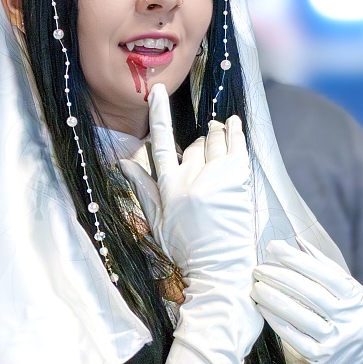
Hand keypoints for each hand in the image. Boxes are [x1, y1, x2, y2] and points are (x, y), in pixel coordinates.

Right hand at [145, 82, 256, 295]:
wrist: (219, 271)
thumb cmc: (186, 251)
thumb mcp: (157, 222)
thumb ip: (142, 188)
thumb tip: (123, 163)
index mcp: (169, 188)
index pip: (159, 142)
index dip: (158, 114)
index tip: (157, 92)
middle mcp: (192, 179)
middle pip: (193, 145)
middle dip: (198, 141)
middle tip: (205, 142)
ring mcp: (217, 179)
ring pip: (215, 141)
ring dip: (217, 132)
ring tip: (219, 128)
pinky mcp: (239, 182)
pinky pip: (237, 146)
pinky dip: (236, 132)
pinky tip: (235, 124)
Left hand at [251, 240, 362, 363]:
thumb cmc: (359, 326)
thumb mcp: (356, 298)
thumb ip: (330, 271)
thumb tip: (299, 243)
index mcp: (358, 300)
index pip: (325, 274)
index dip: (298, 260)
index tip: (275, 248)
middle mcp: (349, 320)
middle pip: (309, 292)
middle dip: (280, 276)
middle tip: (259, 267)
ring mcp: (335, 341)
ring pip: (298, 314)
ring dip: (273, 298)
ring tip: (256, 285)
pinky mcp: (321, 359)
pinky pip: (293, 336)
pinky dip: (276, 320)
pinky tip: (262, 308)